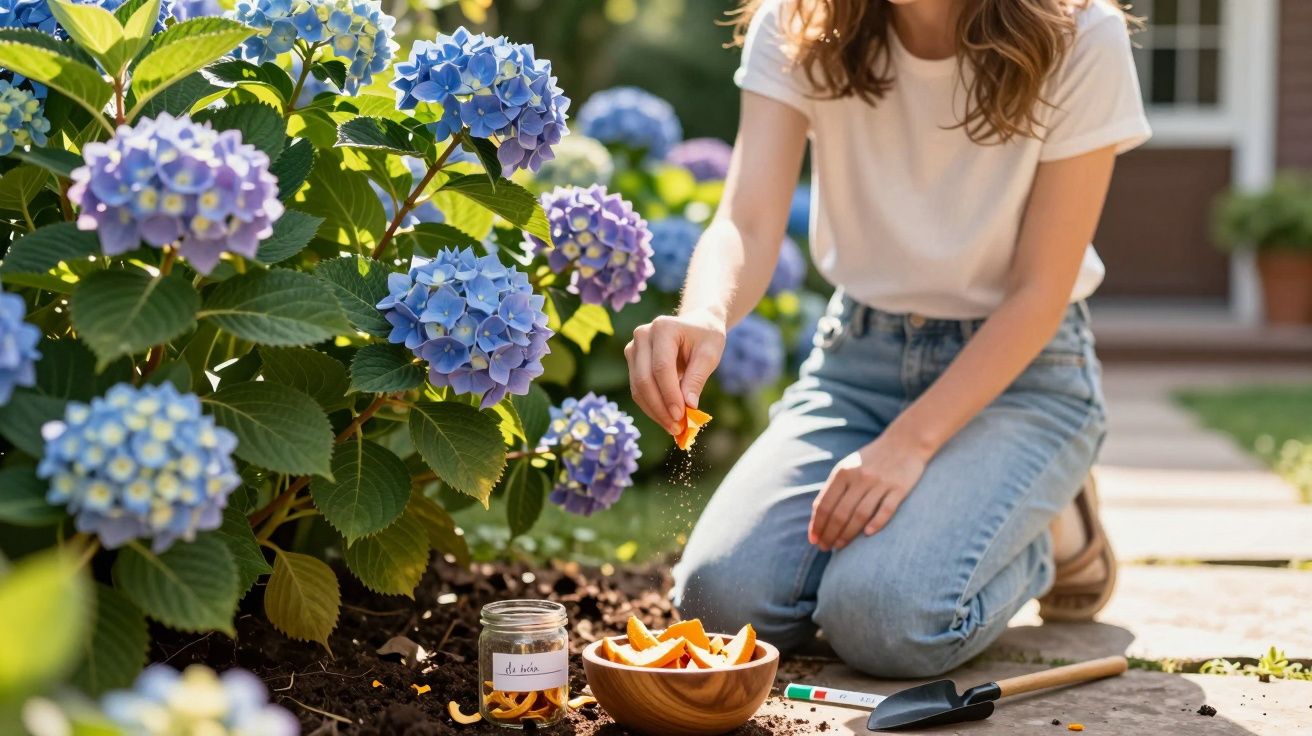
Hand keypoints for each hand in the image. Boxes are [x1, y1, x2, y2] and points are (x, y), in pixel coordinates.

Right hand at [624, 312, 725, 434]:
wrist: (696, 324)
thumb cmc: (706, 337)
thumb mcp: (710, 354)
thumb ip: (697, 378)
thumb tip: (689, 407)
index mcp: (663, 328)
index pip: (662, 368)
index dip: (670, 394)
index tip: (682, 416)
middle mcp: (643, 335)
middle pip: (645, 379)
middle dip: (660, 407)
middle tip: (676, 428)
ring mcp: (634, 348)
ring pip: (638, 387)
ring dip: (654, 411)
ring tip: (673, 428)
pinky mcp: (632, 361)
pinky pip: (638, 389)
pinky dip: (651, 406)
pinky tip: (666, 419)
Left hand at [808, 429, 930, 550]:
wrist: (905, 442)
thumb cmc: (871, 460)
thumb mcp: (848, 468)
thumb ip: (833, 489)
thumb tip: (815, 517)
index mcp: (843, 472)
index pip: (825, 504)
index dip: (817, 524)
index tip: (814, 540)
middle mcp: (860, 477)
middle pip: (840, 513)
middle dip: (829, 533)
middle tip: (825, 548)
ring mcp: (880, 483)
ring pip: (860, 515)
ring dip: (847, 534)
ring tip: (839, 546)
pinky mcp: (899, 488)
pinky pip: (886, 509)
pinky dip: (876, 523)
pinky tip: (867, 535)